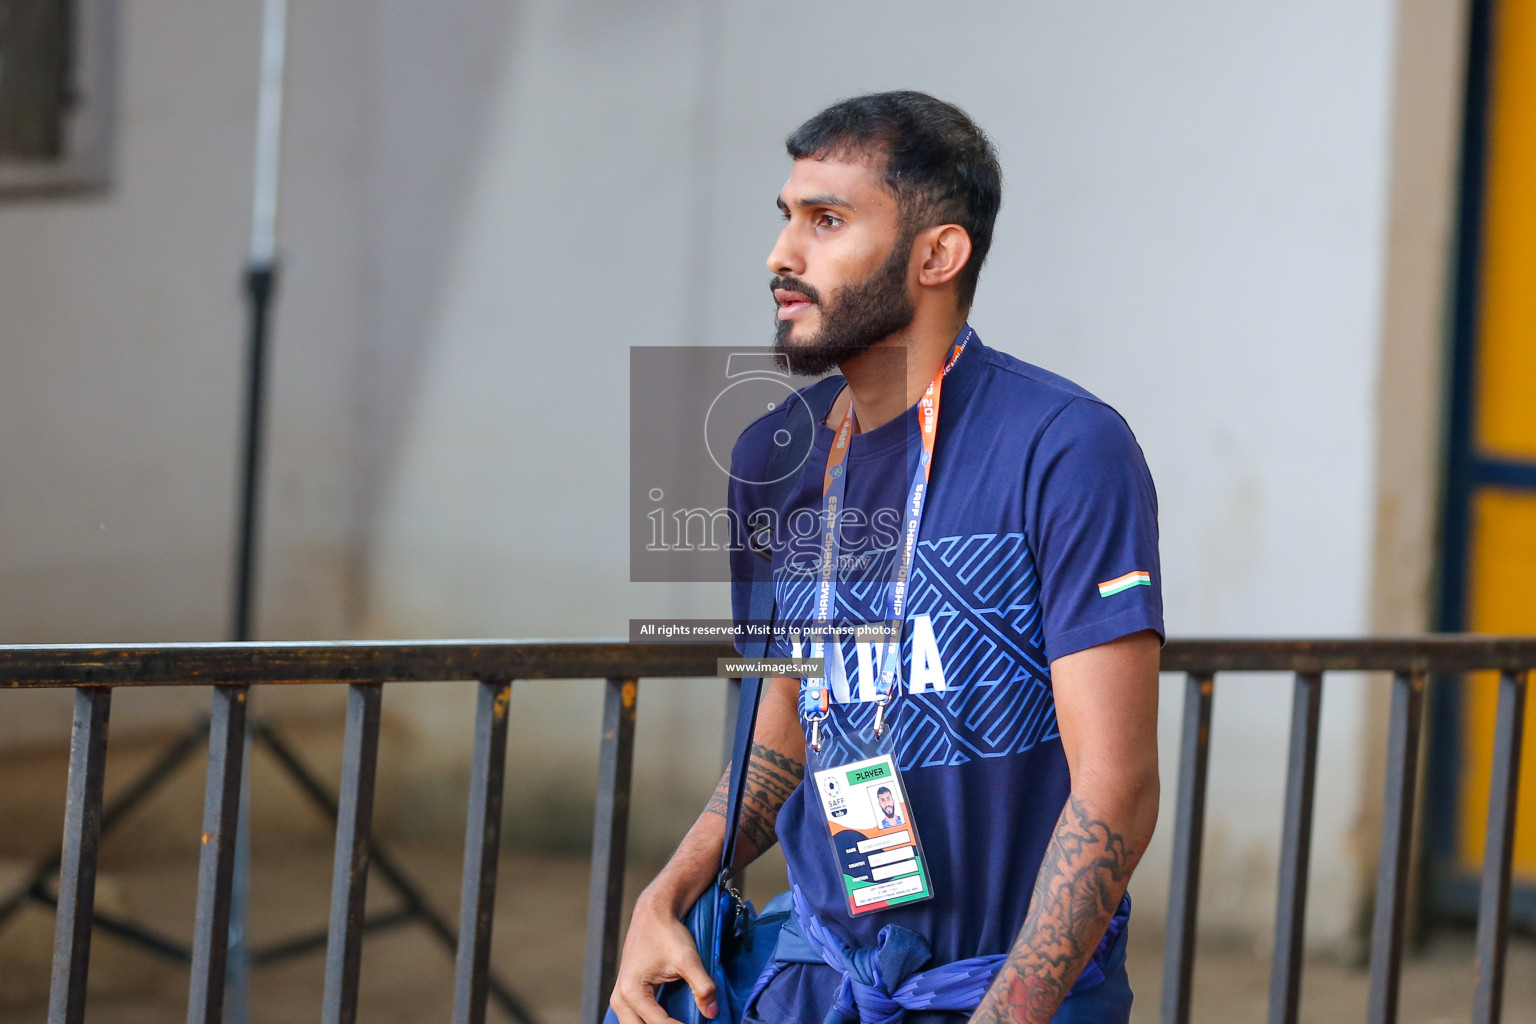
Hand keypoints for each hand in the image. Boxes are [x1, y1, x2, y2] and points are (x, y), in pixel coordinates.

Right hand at [609, 892, 718, 1023]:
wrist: (653, 913)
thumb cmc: (667, 932)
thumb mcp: (688, 959)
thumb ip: (702, 987)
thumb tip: (712, 1013)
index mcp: (632, 991)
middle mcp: (620, 998)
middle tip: (689, 1023)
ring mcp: (619, 998)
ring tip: (681, 1021)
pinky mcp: (625, 995)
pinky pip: (635, 1020)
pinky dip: (650, 1023)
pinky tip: (671, 1020)